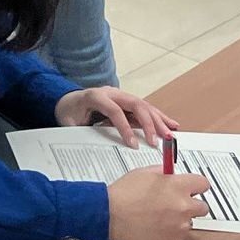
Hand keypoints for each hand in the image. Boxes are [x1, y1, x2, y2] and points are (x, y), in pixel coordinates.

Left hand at [56, 87, 177, 146]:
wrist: (68, 99)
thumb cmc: (69, 112)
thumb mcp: (68, 122)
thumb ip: (81, 130)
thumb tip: (94, 146)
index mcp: (95, 96)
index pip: (114, 111)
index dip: (124, 127)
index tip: (133, 144)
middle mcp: (111, 93)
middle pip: (135, 105)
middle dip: (149, 123)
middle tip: (157, 141)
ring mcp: (121, 95)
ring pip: (144, 105)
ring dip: (159, 120)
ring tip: (170, 135)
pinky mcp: (127, 101)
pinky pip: (145, 108)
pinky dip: (158, 117)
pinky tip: (171, 124)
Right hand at [107, 166, 210, 239]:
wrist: (110, 215)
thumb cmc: (123, 194)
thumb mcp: (144, 173)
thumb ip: (165, 173)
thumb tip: (174, 174)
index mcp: (178, 186)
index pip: (203, 184)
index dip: (196, 186)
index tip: (192, 188)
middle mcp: (183, 206)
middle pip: (203, 206)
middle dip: (191, 204)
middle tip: (176, 203)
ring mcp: (180, 224)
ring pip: (190, 221)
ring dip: (180, 218)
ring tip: (160, 215)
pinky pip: (180, 234)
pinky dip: (171, 231)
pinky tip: (156, 225)